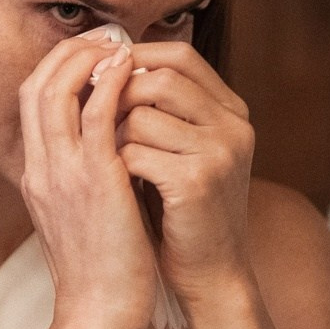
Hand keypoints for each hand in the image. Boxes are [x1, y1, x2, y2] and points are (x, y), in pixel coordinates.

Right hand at [17, 29, 155, 328]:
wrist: (98, 314)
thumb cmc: (97, 273)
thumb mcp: (75, 219)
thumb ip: (78, 182)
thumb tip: (102, 154)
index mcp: (34, 175)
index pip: (30, 102)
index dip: (57, 68)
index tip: (90, 53)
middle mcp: (40, 168)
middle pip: (35, 86)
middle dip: (68, 52)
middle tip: (104, 35)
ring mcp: (62, 173)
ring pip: (58, 91)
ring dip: (87, 58)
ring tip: (118, 43)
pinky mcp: (95, 181)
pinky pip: (97, 115)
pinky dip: (110, 84)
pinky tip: (130, 70)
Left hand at [113, 41, 255, 305]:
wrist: (208, 272)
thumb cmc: (182, 209)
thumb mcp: (182, 149)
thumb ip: (162, 110)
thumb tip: (107, 64)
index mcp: (231, 111)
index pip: (181, 56)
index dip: (134, 56)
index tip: (100, 73)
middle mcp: (234, 125)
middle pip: (160, 78)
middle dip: (117, 95)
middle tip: (95, 120)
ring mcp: (220, 152)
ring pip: (141, 115)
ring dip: (112, 135)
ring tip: (108, 159)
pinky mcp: (197, 182)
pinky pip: (135, 152)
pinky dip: (115, 166)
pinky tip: (117, 184)